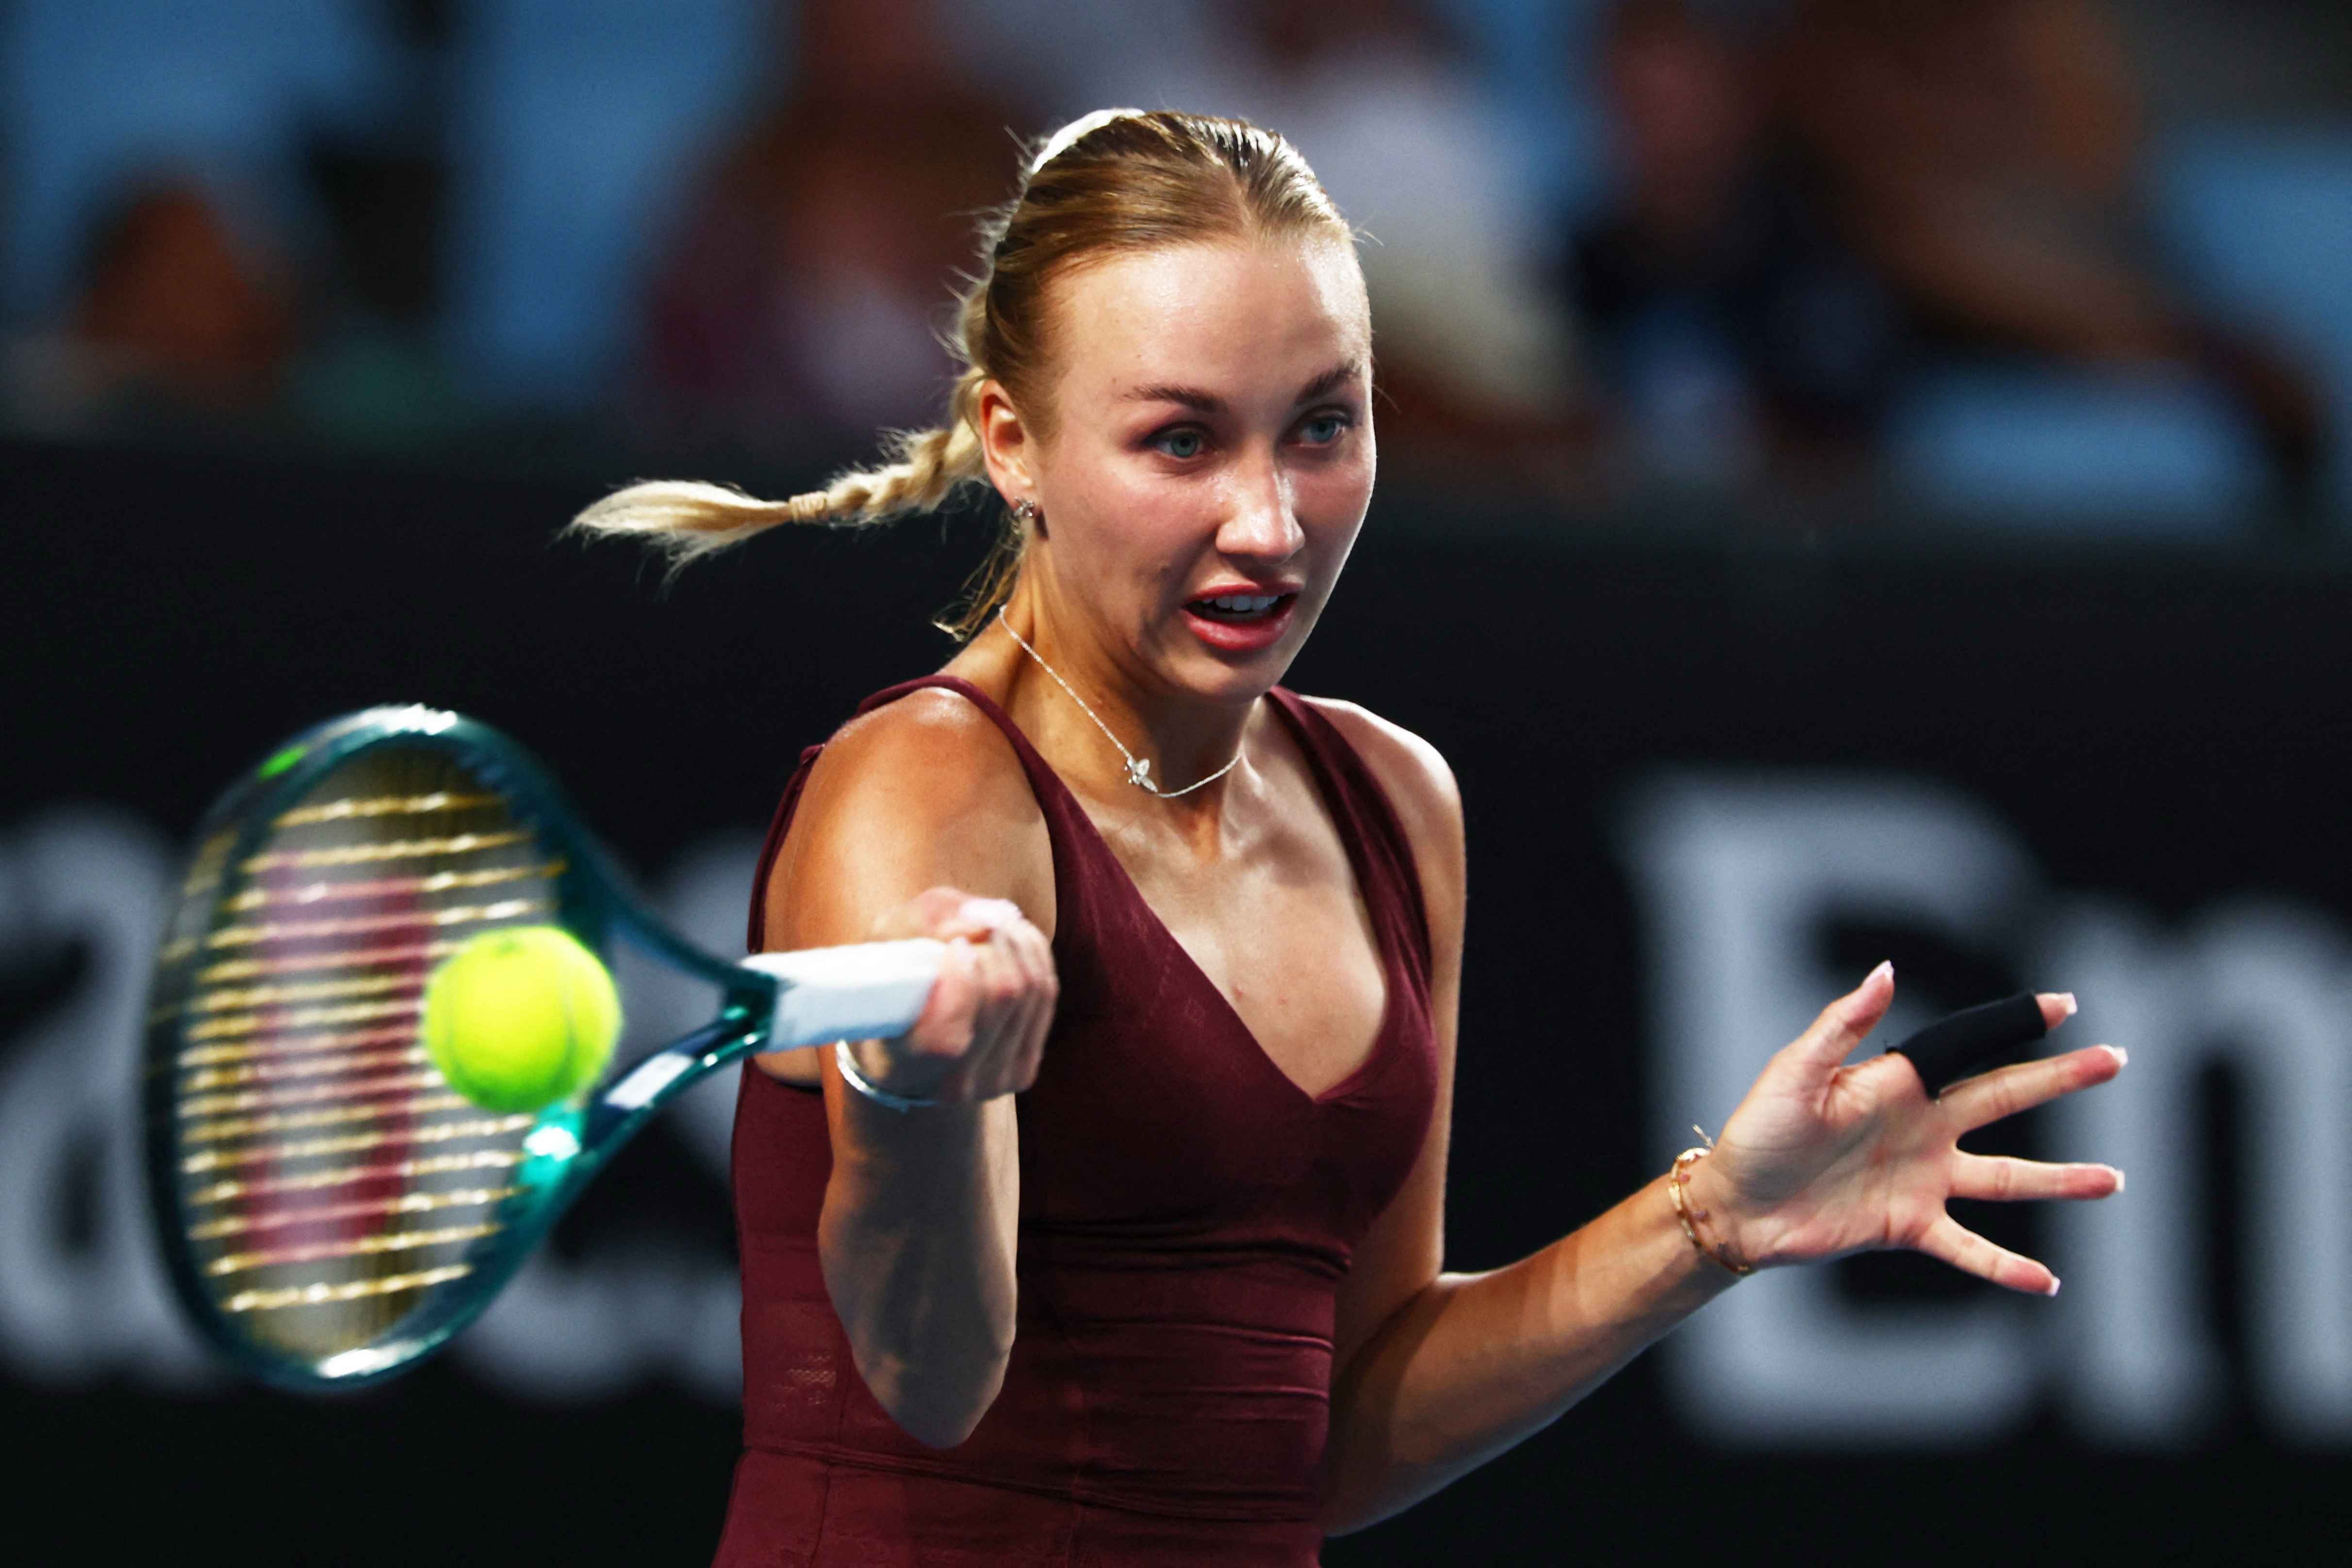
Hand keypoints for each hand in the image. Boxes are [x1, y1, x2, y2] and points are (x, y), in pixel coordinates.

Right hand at [840, 886, 1056, 1106]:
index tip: (952, 946)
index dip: (960, 977)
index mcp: (904, 1066)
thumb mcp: (886, 944)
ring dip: (1017, 942)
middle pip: (1003, 993)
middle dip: (993, 943)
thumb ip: (926, 923)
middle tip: (974, 923)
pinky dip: (1034, 955)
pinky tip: (1014, 939)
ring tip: (993, 923)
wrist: (906, 1053)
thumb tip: (982, 921)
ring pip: (1032, 990)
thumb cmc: (889, 987)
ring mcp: (995, 1082)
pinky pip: (1046, 996)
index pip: (946, 1035)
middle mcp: (953, 1086)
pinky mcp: (1023, 1071)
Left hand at [1683, 963, 2124, 1294]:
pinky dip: (2006, 1266)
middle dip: (2060, 1080)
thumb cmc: (1758, 1131)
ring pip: (2007, 1177)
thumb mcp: (1796, 1072)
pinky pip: (1968, 1247)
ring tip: (2112, 1180)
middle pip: (2005, 1097)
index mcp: (1898, 1082)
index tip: (2065, 1006)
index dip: (2015, 1024)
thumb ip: (1843, 1024)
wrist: (1736, 1203)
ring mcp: (1922, 1178)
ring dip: (2060, 1180)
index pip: (1969, 1045)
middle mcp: (1921, 1126)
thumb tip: (1886, 971)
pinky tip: (2047, 1281)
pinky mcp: (1908, 1225)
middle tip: (2115, 1061)